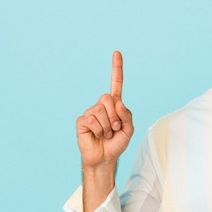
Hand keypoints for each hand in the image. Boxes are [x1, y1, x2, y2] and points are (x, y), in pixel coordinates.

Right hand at [76, 51, 133, 168]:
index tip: (117, 53)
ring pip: (100, 110)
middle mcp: (101, 105)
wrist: (105, 158)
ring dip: (107, 126)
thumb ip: (127, 114)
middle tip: (114, 128)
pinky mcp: (82, 121)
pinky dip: (98, 130)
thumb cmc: (116, 143)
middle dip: (114, 116)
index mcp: (114, 105)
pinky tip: (96, 135)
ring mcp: (90, 112)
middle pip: (108, 98)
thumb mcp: (129, 129)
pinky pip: (92, 119)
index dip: (116, 68)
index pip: (116, 83)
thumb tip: (117, 102)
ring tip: (106, 134)